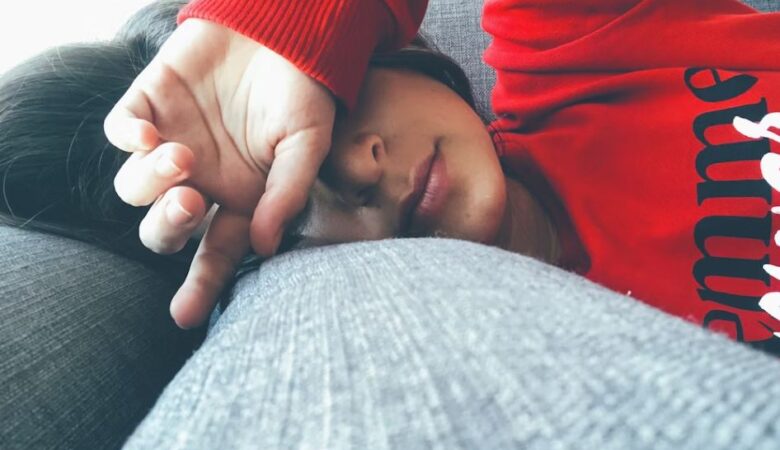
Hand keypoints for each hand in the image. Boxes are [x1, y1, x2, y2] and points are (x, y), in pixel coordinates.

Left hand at [104, 19, 335, 327]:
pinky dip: (127, 139)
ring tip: (181, 157)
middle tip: (189, 205)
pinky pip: (119, 131)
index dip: (200, 285)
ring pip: (132, 187)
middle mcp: (201, 180)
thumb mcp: (307, 145)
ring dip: (150, 181)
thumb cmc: (302, 92)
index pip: (216, 250)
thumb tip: (263, 245)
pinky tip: (149, 135)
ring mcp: (171, 143)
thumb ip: (286, 193)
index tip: (185, 316)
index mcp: (239, 198)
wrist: (285, 32)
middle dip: (166, 227)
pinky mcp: (149, 104)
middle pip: (162, 228)